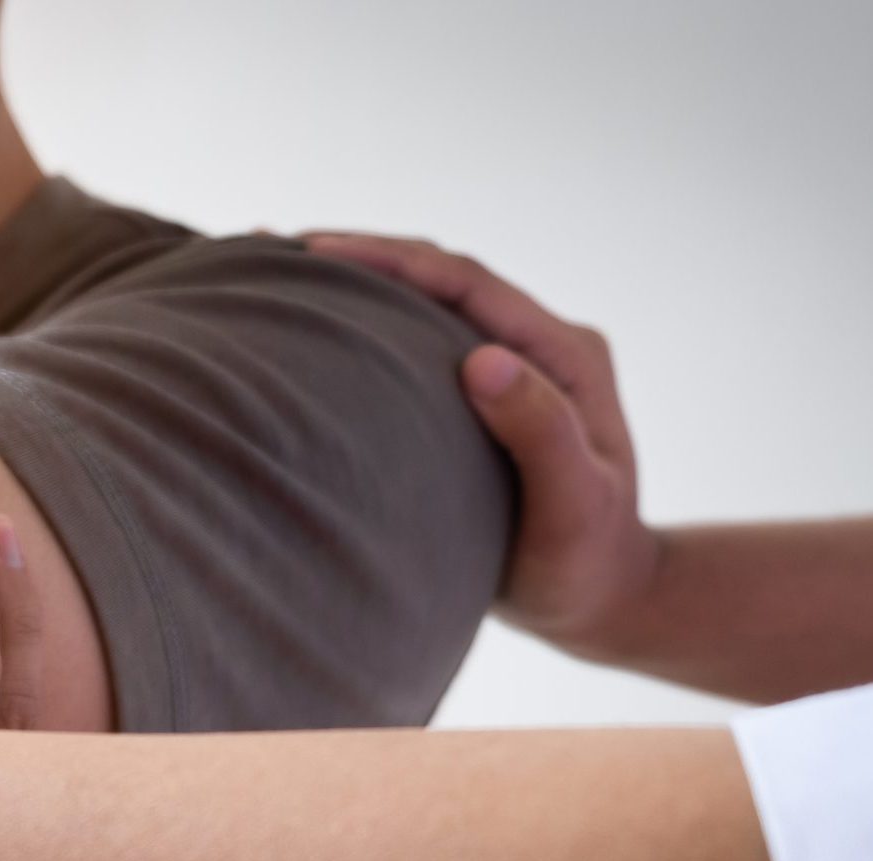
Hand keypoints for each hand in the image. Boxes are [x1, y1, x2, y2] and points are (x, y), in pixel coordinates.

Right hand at [304, 232, 662, 651]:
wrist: (601, 600)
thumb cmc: (585, 563)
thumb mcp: (573, 503)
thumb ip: (539, 430)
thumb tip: (481, 360)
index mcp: (563, 354)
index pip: (465, 282)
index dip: (390, 259)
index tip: (315, 251)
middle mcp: (535, 348)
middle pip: (438, 279)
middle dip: (359, 259)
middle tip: (272, 249)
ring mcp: (507, 372)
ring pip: (422, 309)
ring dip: (355, 290)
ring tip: (276, 275)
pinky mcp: (477, 402)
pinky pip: (413, 349)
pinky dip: (362, 334)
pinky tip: (310, 335)